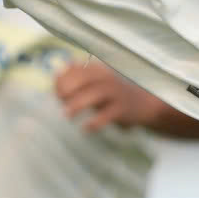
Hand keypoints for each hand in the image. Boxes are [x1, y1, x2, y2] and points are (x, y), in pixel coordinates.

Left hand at [55, 60, 169, 132]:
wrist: (143, 105)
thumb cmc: (111, 95)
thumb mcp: (95, 83)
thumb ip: (76, 78)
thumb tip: (55, 75)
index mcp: (99, 70)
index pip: (76, 69)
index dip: (62, 79)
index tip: (56, 92)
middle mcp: (107, 79)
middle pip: (84, 79)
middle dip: (68, 88)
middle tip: (60, 99)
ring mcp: (116, 94)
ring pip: (95, 95)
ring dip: (77, 105)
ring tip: (67, 115)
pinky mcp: (122, 110)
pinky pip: (107, 115)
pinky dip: (95, 122)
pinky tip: (85, 128)